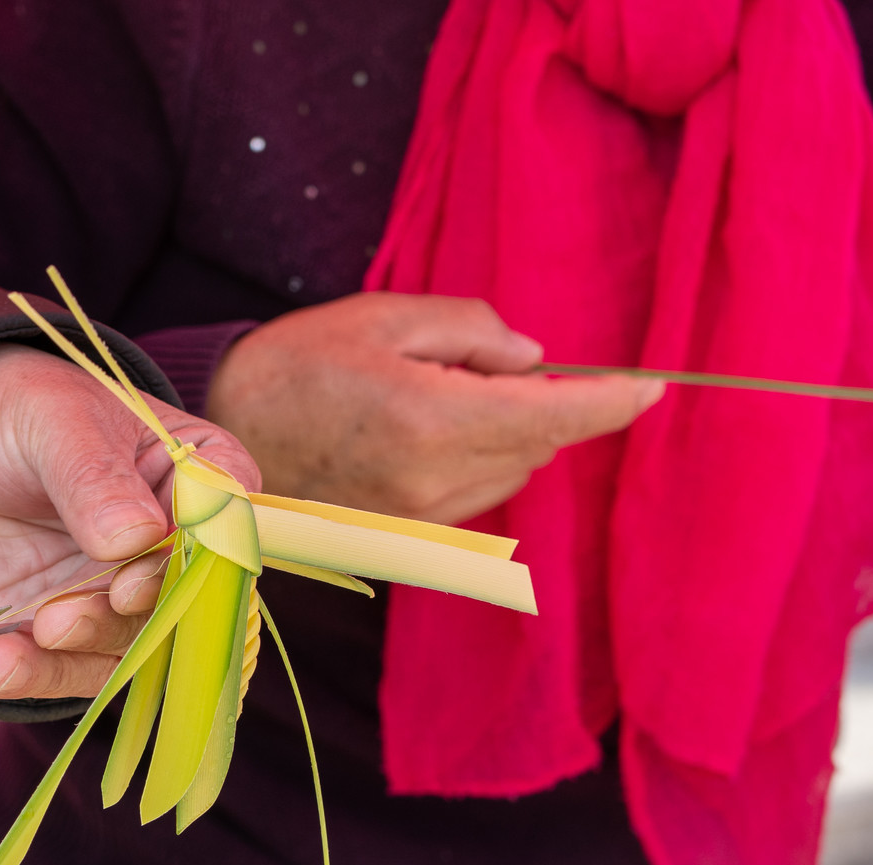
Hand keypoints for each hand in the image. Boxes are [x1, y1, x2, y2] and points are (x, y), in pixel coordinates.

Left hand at [0, 343, 259, 700]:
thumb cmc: (6, 405)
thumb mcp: (51, 419)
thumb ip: (92, 477)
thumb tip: (136, 538)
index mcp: (187, 478)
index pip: (224, 525)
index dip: (194, 564)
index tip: (136, 578)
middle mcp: (159, 551)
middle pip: (173, 608)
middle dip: (118, 625)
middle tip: (58, 618)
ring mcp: (104, 597)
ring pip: (114, 654)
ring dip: (64, 663)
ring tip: (3, 654)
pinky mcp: (47, 633)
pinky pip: (50, 672)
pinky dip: (19, 678)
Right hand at [204, 292, 662, 524]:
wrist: (219, 438)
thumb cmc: (295, 365)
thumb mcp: (382, 315)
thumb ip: (471, 330)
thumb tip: (532, 359)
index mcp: (431, 419)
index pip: (555, 416)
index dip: (613, 400)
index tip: (653, 385)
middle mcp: (434, 482)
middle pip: (539, 444)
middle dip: (541, 401)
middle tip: (478, 362)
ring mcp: (420, 520)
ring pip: (512, 474)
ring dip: (508, 433)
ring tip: (436, 397)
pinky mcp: (406, 540)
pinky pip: (477, 499)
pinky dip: (478, 463)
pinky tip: (426, 434)